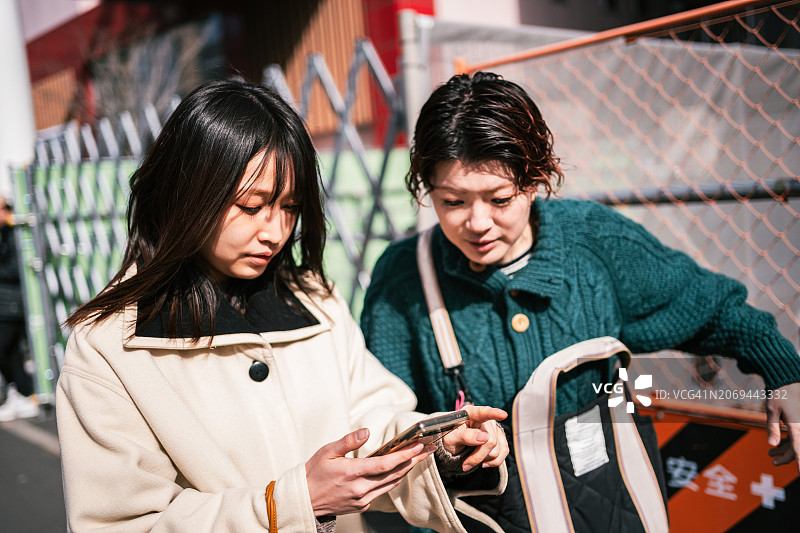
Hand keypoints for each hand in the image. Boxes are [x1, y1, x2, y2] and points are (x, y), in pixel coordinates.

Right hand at [305, 428, 435, 516]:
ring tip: (419, 457)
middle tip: (428, 449)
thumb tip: (366, 431)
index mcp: (351, 473)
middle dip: (413, 460)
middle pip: (394, 474)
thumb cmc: (314, 473)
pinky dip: (393, 479)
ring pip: (391, 484)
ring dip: (407, 470)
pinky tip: (399, 470)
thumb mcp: (326, 451)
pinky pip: (382, 491)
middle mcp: (360, 489)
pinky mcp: (362, 506)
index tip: (418, 446)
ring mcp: (362, 499)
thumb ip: (348, 441)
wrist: (304, 500)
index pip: (384, 464)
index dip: (404, 455)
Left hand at [441, 405, 508, 471]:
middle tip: (466, 462)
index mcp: (470, 414)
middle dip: (478, 456)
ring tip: (472, 458)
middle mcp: (485, 419)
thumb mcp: (451, 438)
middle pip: (490, 441)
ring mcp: (494, 428)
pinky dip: (493, 461)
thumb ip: (465, 436)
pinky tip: (483, 462)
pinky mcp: (500, 438)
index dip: (493, 413)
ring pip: (497, 450)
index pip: (482, 413)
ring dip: (484, 459)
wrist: (454, 445)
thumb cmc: (450, 438)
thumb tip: (484, 437)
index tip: (503, 415)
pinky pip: (504, 452)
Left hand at [766, 382, 799, 471]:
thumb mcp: (772, 411)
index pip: (798, 450)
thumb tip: (772, 445)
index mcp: (798, 427)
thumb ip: (772, 428)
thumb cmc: (780, 394)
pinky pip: (796, 436)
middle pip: (798, 449)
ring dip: (785, 450)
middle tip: (773, 461)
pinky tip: (777, 444)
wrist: (789, 381)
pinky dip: (787, 441)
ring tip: (770, 454)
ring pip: (797, 443)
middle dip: (787, 458)